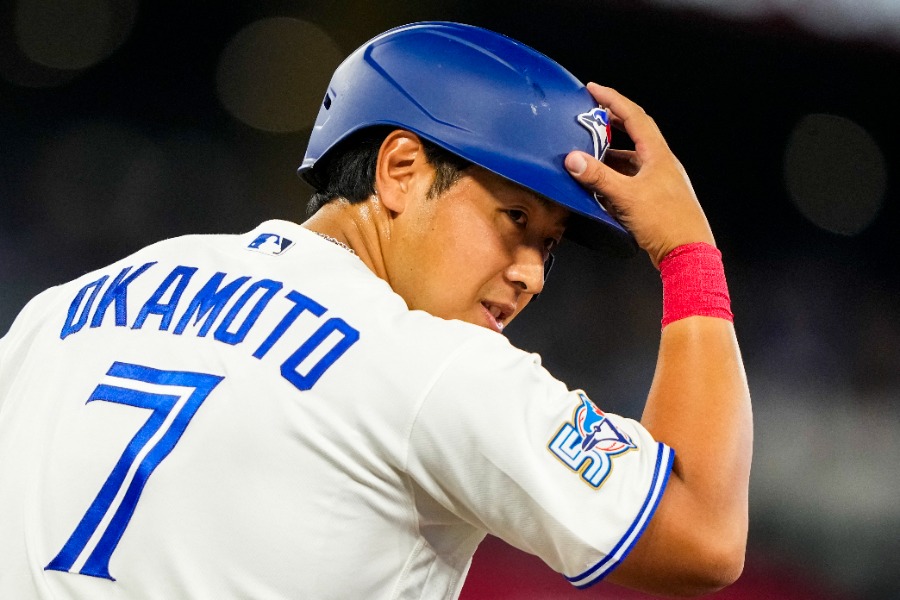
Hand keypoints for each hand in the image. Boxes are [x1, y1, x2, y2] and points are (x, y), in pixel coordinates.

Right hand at [566, 83, 714, 267]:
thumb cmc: (665, 222)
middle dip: (611, 124)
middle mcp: (661, 164)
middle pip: (634, 134)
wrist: (687, 252)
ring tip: (588, 153)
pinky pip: (632, 180)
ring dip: (610, 154)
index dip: (612, 100)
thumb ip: (598, 177)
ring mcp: (660, 181)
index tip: (593, 90)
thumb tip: (573, 159)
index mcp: (658, 155)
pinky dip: (615, 177)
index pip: (634, 117)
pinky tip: (601, 186)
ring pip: (632, 159)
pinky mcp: (656, 199)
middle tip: (589, 118)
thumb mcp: (626, 196)